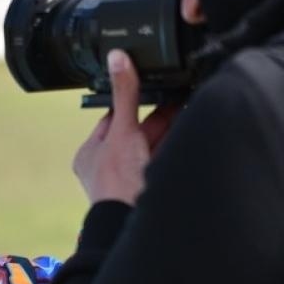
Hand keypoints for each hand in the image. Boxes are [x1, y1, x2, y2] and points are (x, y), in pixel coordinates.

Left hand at [72, 50, 181, 205]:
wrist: (131, 224)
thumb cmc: (118, 183)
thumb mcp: (123, 130)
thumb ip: (125, 95)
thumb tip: (119, 59)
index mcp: (91, 154)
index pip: (114, 119)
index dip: (134, 103)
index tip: (154, 88)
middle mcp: (108, 168)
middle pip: (137, 134)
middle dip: (160, 119)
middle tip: (182, 99)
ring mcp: (128, 181)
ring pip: (152, 150)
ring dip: (171, 135)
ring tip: (192, 114)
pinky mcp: (146, 191)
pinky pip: (163, 163)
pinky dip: (176, 152)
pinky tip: (192, 139)